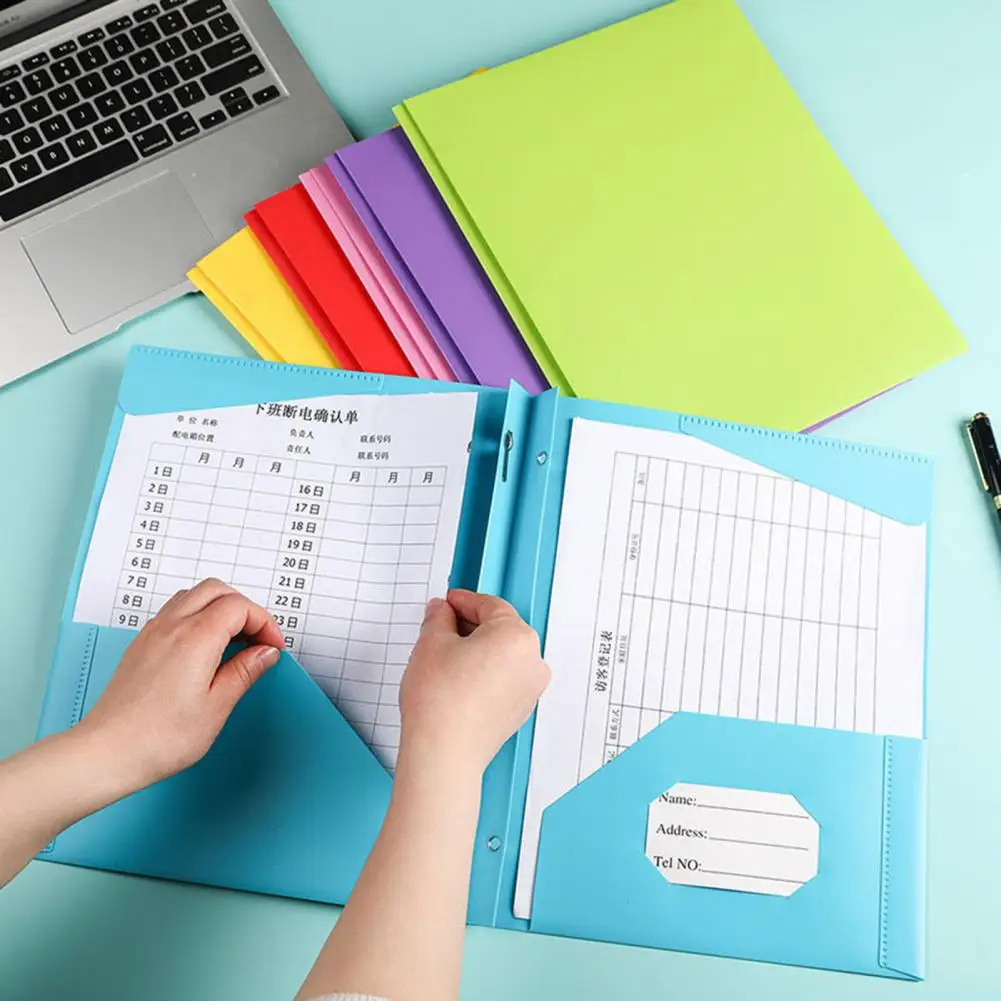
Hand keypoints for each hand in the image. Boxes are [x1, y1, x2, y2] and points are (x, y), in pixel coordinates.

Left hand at [76, 579, 284, 794]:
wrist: (108, 752)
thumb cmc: (158, 738)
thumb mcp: (217, 707)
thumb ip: (245, 672)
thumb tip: (265, 653)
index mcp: (196, 638)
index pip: (240, 607)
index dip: (264, 622)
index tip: (272, 647)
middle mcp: (172, 626)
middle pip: (217, 590)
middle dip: (244, 608)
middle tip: (257, 638)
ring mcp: (153, 633)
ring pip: (193, 595)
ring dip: (219, 608)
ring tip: (233, 641)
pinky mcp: (141, 644)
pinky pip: (174, 611)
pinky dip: (197, 616)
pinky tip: (204, 647)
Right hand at [399, 589, 549, 773]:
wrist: (443, 753)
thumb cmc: (441, 701)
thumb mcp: (431, 643)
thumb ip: (438, 618)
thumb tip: (441, 611)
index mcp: (517, 637)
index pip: (490, 606)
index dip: (462, 601)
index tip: (446, 603)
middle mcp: (532, 662)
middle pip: (500, 630)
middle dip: (469, 625)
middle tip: (440, 627)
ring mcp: (529, 689)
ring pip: (502, 656)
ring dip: (476, 650)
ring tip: (444, 655)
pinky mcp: (520, 710)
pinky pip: (503, 679)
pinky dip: (484, 673)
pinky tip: (456, 679)